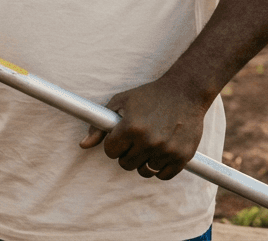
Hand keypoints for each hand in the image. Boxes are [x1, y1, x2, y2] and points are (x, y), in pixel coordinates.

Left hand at [79, 76, 209, 179]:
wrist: (185, 92)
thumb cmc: (149, 95)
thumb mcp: (120, 102)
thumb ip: (99, 126)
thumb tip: (82, 145)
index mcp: (131, 127)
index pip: (110, 151)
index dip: (113, 143)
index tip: (120, 136)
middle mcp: (148, 141)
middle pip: (125, 164)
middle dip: (126, 153)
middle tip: (135, 139)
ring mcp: (166, 150)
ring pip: (144, 172)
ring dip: (143, 161)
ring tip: (148, 144)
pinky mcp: (182, 156)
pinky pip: (163, 176)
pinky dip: (159, 168)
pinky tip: (160, 153)